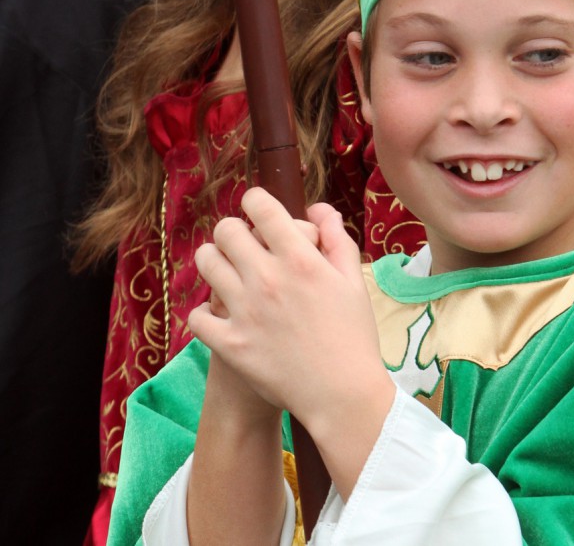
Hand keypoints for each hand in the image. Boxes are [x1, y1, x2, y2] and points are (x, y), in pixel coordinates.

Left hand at [190, 187, 392, 426]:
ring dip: (214, 261)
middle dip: (233, 230)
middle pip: (226, 231)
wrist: (341, 394)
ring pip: (206, 264)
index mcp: (301, 259)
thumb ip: (336, 239)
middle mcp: (268, 278)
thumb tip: (318, 208)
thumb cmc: (354, 336)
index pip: (261, 207)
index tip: (258, 207)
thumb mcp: (353, 282)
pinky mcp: (229, 343)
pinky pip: (197, 315)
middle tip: (242, 243)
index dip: (256, 200)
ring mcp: (244, 311)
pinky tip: (221, 315)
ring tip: (226, 272)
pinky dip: (205, 312)